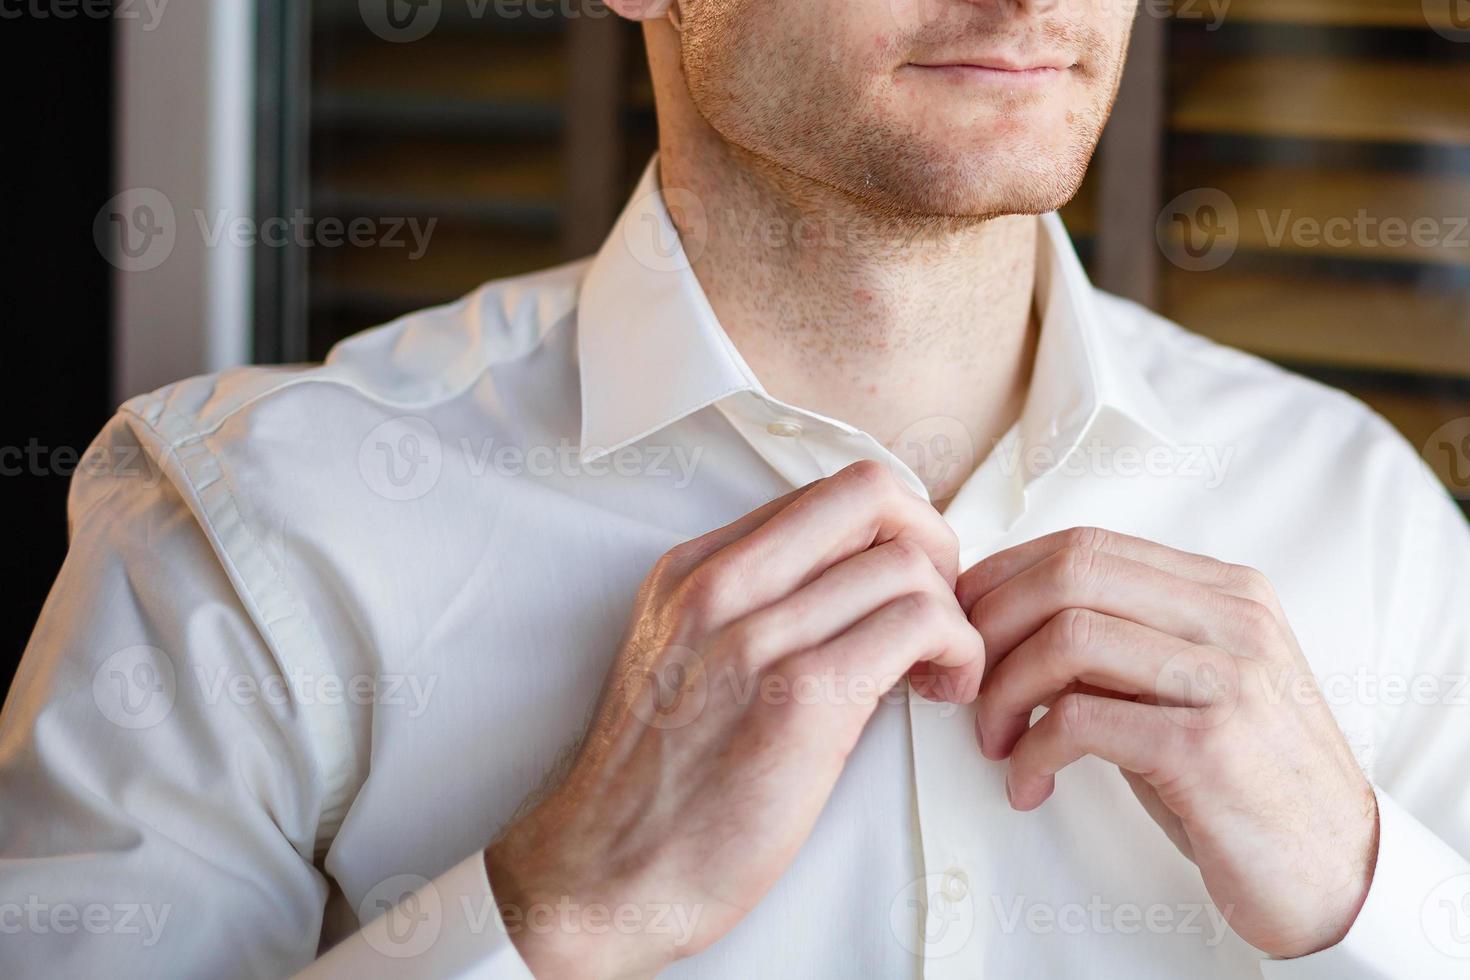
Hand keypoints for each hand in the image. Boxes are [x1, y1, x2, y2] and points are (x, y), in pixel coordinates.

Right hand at [487, 462, 983, 977]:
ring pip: (906, 565)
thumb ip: (751, 611)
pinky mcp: (799, 698)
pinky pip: (916, 624)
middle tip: (940, 609)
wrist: (603, 873)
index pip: (827, 492)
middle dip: (934, 543)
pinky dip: (957, 651)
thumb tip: (851, 593)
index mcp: (692, 570)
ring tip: (938, 674)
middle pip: (870, 494)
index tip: (904, 585)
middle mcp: (719, 586)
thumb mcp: (680, 661)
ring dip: (953, 617)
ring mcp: (755, 637)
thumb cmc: (653, 787)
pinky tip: (939, 694)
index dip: (891, 529)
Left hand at [959, 527, 1378, 959]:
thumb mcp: (1184, 690)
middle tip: (966, 683)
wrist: (1338, 876)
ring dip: (1003, 692)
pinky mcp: (1208, 747)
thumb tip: (1006, 622)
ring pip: (1067, 637)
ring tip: (994, 741)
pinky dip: (1030, 751)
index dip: (1005, 579)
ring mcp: (1226, 679)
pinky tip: (1027, 783)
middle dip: (992, 625)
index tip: (967, 628)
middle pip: (1070, 574)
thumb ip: (1117, 644)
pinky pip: (1078, 719)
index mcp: (1226, 593)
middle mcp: (1233, 620)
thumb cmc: (1244, 783)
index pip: (1086, 545)